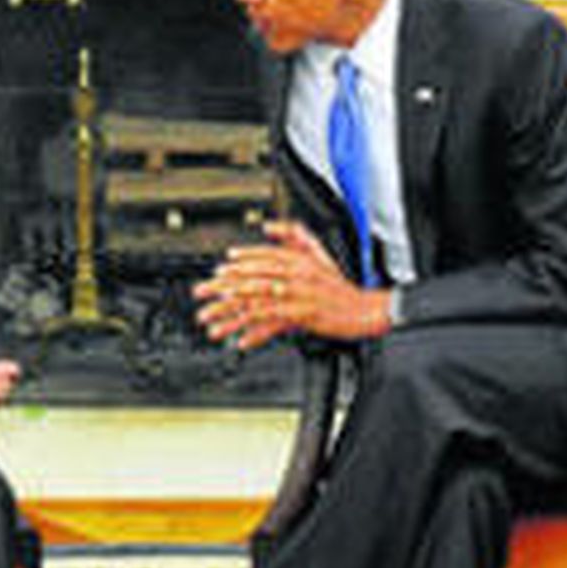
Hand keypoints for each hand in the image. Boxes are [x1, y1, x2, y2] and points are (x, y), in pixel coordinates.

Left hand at [195, 220, 392, 350]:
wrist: (365, 308)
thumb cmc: (340, 286)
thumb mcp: (319, 254)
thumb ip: (295, 236)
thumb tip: (269, 226)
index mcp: (296, 259)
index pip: (260, 257)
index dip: (236, 265)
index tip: (218, 272)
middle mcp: (294, 274)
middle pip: (251, 279)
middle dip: (222, 288)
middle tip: (202, 295)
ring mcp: (297, 296)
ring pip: (256, 303)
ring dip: (231, 314)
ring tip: (212, 322)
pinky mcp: (303, 316)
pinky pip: (273, 324)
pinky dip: (256, 334)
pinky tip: (240, 341)